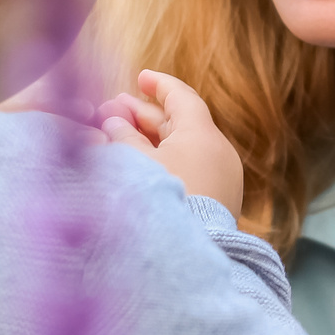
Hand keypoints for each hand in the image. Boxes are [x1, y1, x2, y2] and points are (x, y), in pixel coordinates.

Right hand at [97, 70, 245, 216]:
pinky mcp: (218, 200)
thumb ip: (123, 137)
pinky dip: (166, 160)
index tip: (140, 78)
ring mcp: (222, 177)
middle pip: (180, 123)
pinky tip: (140, 165)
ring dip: (150, 138)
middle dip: (143, 114)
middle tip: (112, 108)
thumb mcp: (136, 164)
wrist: (187, 256)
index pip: (182, 97)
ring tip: (118, 134)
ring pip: (183, 147)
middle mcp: (218, 151)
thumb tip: (113, 120)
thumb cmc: (160, 202)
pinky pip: (190, 168)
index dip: (159, 85)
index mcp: (202, 134)